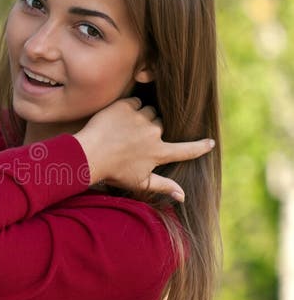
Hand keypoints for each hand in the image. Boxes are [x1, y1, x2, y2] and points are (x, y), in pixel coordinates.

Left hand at [73, 97, 214, 201]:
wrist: (88, 155)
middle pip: (162, 124)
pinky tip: (117, 120)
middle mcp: (154, 134)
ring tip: (125, 130)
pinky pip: (134, 102)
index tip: (210, 143)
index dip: (199, 147)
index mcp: (158, 152)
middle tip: (133, 140)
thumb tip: (184, 197)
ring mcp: (140, 119)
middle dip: (152, 128)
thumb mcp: (140, 183)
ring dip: (141, 117)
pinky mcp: (126, 106)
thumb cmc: (113, 172)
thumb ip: (164, 186)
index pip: (185, 150)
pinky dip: (127, 108)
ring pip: (149, 111)